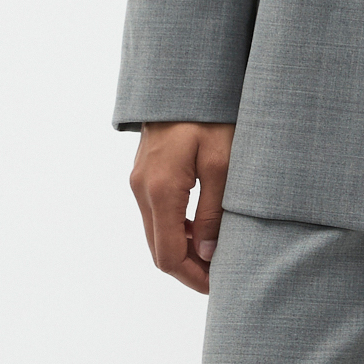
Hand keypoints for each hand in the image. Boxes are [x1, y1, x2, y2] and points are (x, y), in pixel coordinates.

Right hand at [131, 122, 234, 291]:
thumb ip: (214, 212)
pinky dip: (178, 230)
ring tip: (219, 254)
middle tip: (224, 276)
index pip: (169, 256)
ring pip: (156, 234)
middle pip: (159, 250)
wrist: (183, 77)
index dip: (194, 278)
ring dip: (185, 250)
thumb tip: (210, 255)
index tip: (221, 286)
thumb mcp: (223, 162)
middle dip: (190, 269)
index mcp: (161, 191)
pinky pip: (157, 215)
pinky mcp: (144, 173)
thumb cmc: (209, 114)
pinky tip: (204, 228)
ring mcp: (139, 182)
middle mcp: (142, 189)